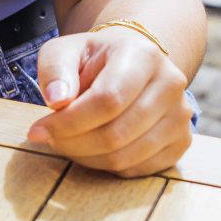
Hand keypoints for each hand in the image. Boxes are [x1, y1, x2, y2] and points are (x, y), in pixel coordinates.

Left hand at [26, 26, 190, 176]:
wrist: (133, 62)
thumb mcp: (66, 51)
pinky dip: (106, 166)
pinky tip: (91, 148)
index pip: (108, 100)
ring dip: (86, 157)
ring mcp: (181, 116)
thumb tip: (57, 99)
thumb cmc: (95, 58)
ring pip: (126, 157)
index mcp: (144, 55)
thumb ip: (56, 70)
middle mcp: (171, 84)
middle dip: (72, 143)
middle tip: (49, 139)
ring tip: (67, 142)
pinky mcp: (182, 142)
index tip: (38, 130)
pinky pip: (138, 169)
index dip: (69, 122)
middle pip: (116, 133)